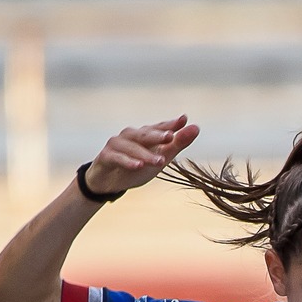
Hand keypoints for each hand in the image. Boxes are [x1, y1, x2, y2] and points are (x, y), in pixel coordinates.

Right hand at [80, 115, 200, 195]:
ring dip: (145, 154)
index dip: (171, 124)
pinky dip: (127, 162)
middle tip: (170, 137)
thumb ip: (177, 144)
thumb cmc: (136, 166)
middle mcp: (130, 135)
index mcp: (145, 134)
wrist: (108, 182)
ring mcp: (116, 144)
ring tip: (159, 161)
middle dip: (157, 135)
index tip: (184, 119)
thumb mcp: (159, 158)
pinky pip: (117, 158)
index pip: (160, 127)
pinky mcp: (105, 156)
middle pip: (145, 134)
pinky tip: (138, 166)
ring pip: (132, 147)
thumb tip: (196, 127)